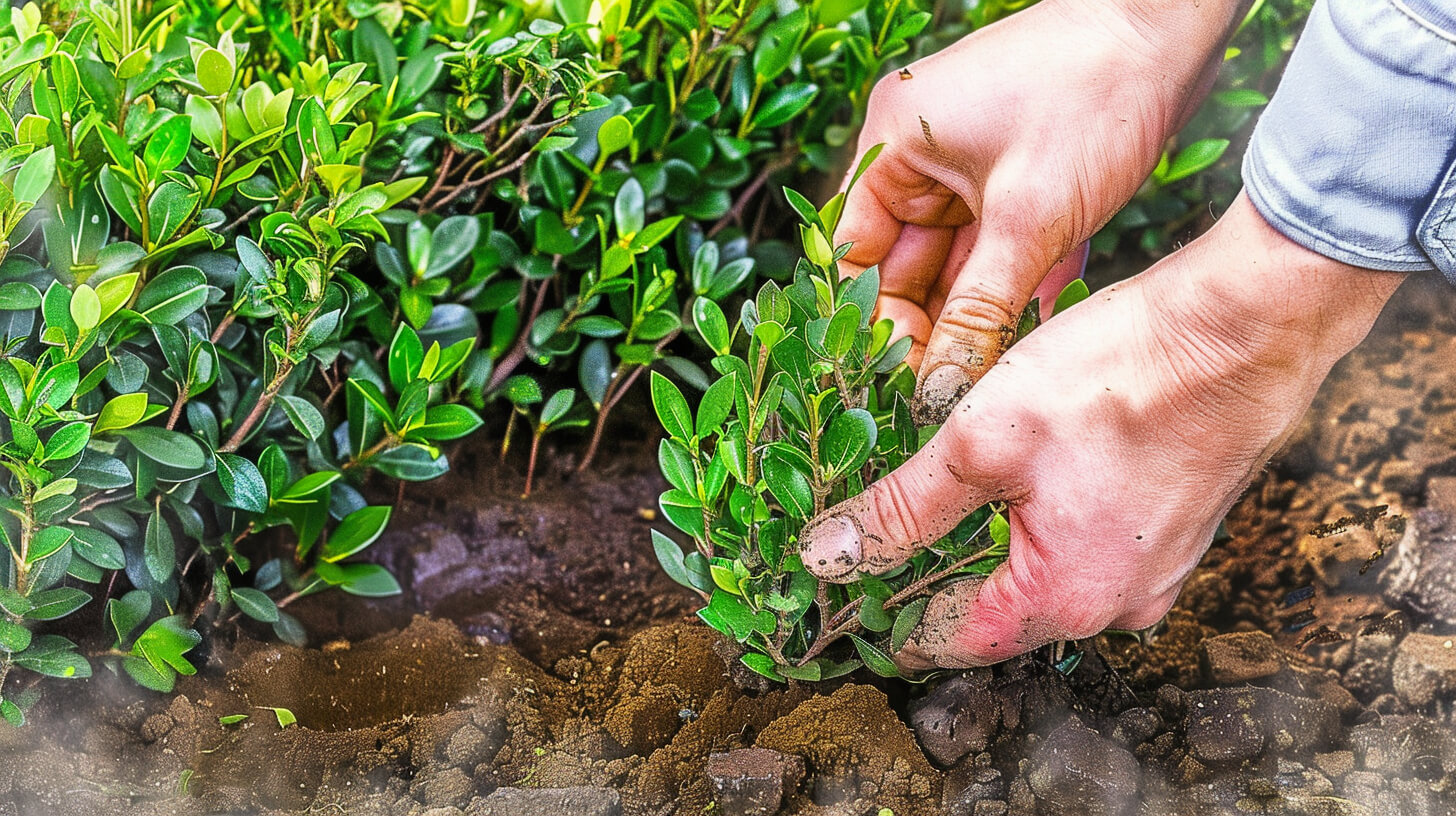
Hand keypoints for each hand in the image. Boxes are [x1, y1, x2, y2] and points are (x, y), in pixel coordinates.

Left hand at [800, 195, 1401, 667]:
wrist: (1243, 328)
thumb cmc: (1118, 378)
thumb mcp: (980, 439)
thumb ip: (902, 508)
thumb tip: (829, 558)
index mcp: (1061, 599)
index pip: (947, 639)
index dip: (887, 618)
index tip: (843, 597)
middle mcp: (1115, 605)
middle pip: (996, 612)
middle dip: (934, 578)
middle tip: (876, 539)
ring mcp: (1152, 571)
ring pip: (1042, 576)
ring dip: (988, 547)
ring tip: (936, 504)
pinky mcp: (1171, 530)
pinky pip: (1087, 547)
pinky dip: (1041, 524)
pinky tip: (1016, 482)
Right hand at [840, 0, 1245, 421]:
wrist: (1174, 22)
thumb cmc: (1092, 93)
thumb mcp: (1028, 218)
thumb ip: (978, 310)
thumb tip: (936, 388)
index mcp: (894, 145)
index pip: (859, 255)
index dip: (878, 320)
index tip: (910, 380)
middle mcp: (921, 154)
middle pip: (907, 265)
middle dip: (935, 325)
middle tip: (961, 386)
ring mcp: (971, 164)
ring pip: (959, 262)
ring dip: (981, 312)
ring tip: (1004, 369)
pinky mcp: (1019, 174)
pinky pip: (1003, 246)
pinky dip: (1020, 284)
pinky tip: (1043, 327)